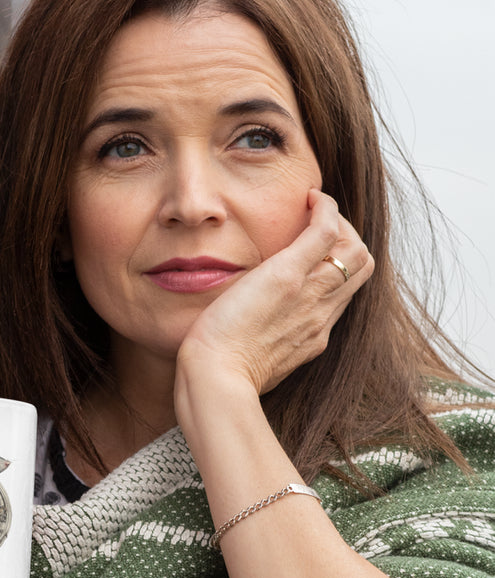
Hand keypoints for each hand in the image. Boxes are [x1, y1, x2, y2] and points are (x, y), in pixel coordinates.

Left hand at [176, 190, 373, 397]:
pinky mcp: (289, 276)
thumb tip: (244, 336)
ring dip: (338, 221)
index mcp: (312, 336)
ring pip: (354, 249)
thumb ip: (260, 345)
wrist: (217, 380)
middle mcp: (320, 316)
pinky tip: (310, 197)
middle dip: (347, 240)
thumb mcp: (252, 362)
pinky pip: (326, 231)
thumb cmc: (220, 375)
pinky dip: (326, 208)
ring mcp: (310, 295)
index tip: (314, 254)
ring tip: (313, 208)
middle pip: (361, 268)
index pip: (343, 294)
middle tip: (317, 225)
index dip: (337, 267)